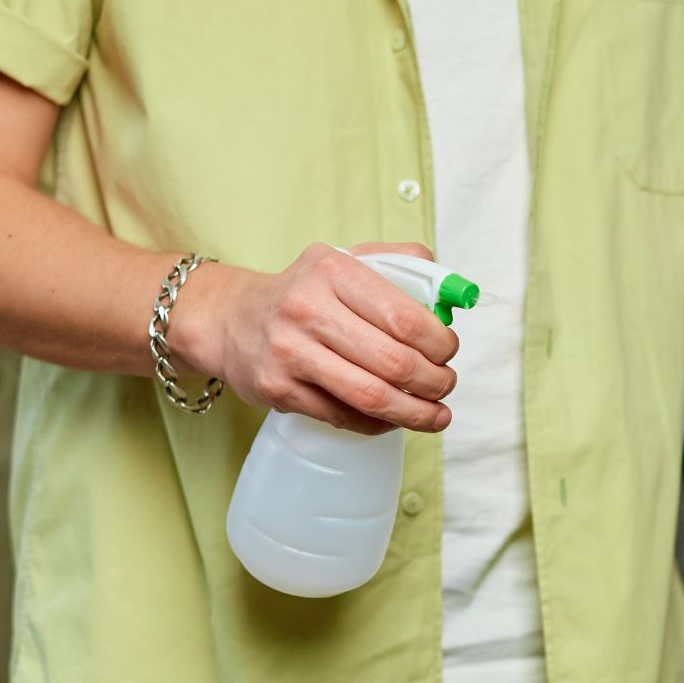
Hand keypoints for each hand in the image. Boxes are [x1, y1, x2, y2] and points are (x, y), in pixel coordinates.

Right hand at [175, 242, 458, 434]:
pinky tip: (396, 418)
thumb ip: (403, 265)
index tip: (449, 352)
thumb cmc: (304, 292)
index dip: (440, 343)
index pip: (405, 317)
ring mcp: (289, 353)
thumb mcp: (347, 259)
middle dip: (435, 382)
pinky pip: (344, 417)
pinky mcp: (278, 390)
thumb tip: (454, 294)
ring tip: (437, 414)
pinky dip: (379, 423)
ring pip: (372, 397)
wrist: (229, 318)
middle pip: (394, 362)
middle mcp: (307, 310)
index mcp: (333, 271)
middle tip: (446, 385)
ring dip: (416, 413)